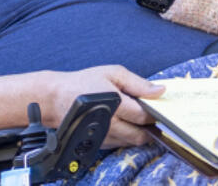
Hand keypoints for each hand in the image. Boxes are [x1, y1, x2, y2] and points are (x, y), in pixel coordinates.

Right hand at [42, 65, 164, 147]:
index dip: (156, 113)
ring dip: (141, 133)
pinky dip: (128, 136)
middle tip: (155, 116)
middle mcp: (110, 125)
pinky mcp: (99, 143)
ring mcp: (104, 136)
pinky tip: (128, 124)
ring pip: (132, 142)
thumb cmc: (84, 82)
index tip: (161, 108)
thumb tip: (160, 90)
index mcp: (115, 105)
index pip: (144, 116)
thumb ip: (138, 83)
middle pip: (141, 135)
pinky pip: (120, 144)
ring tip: (142, 119)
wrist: (56, 99)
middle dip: (151, 127)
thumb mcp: (113, 73)